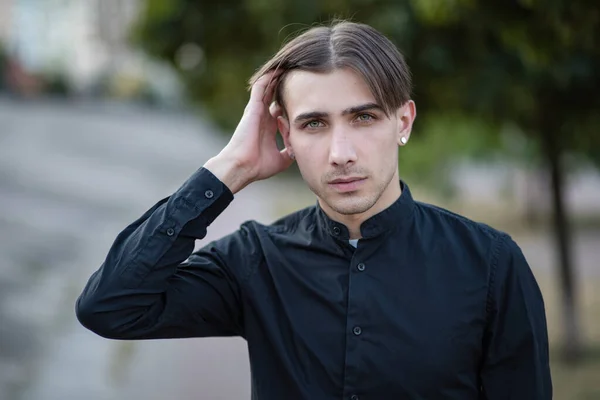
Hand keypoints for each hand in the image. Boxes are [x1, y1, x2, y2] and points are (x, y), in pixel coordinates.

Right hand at [205, 71, 293, 192]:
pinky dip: (269, 76)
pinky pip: (261, 86)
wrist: (243, 166)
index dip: (292, 105)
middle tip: (300, 74)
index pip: (281, 110)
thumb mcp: (281, 160)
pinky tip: (279, 67)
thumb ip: (290, 152)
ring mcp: (257, 110)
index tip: (306, 98)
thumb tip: (299, 151)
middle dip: (286, 86)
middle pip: (275, 95)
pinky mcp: (253, 107)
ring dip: (278, 76)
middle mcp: (263, 116)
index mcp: (268, 127)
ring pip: (268, 87)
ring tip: (291, 63)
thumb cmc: (258, 166)